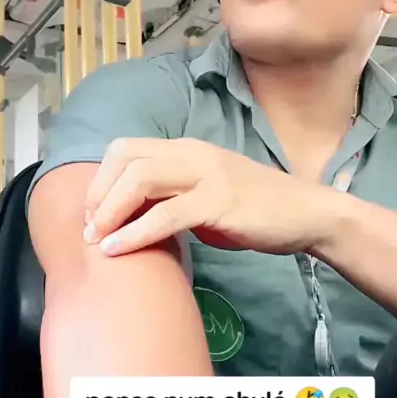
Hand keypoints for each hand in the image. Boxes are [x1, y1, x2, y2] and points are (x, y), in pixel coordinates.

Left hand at [83, 137, 338, 255]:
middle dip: (98, 195)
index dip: (101, 178)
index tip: (93, 212)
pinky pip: (167, 214)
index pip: (127, 148)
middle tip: (90, 228)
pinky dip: (135, 232)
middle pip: (126, 159)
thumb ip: (172, 197)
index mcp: (187, 149)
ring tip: (96, 240)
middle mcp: (193, 154)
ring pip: (141, 180)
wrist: (306, 214)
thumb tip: (132, 218)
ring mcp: (207, 175)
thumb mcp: (207, 195)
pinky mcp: (220, 202)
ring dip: (110, 212)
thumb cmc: (256, 210)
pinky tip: (118, 249)